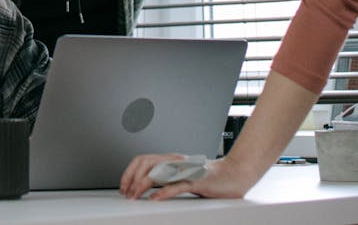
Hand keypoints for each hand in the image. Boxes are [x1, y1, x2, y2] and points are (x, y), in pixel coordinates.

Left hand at [121, 153, 255, 200]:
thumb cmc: (208, 177)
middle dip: (132, 178)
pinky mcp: (196, 181)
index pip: (143, 160)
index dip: (129, 172)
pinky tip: (155, 199)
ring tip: (135, 196)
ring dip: (142, 185)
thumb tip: (146, 185)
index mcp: (171, 159)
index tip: (124, 186)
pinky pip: (177, 185)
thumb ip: (166, 177)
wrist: (233, 175)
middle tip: (127, 193)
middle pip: (146, 163)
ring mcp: (185, 170)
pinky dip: (163, 192)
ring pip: (158, 172)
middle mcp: (176, 161)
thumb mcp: (181, 175)